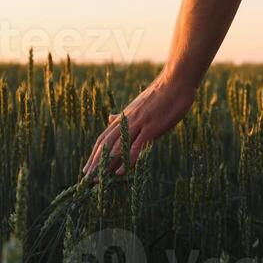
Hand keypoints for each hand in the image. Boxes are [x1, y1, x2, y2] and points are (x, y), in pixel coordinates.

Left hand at [82, 74, 197, 176]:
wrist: (176, 81)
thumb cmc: (161, 94)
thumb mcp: (138, 105)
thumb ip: (124, 116)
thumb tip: (110, 117)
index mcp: (124, 117)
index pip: (104, 138)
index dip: (94, 154)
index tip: (87, 168)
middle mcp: (127, 121)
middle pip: (106, 144)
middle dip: (95, 162)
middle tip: (86, 179)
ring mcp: (139, 124)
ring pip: (117, 147)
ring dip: (106, 164)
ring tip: (98, 180)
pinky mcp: (151, 128)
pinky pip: (136, 146)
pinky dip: (127, 160)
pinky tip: (120, 173)